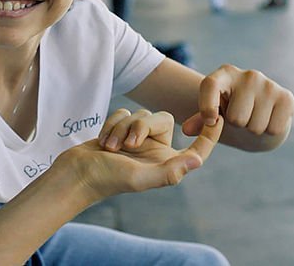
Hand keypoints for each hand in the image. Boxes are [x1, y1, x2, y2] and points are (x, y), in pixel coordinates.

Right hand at [59, 112, 223, 200]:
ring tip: (109, 147)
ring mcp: (138, 140)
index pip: (196, 148)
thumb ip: (169, 171)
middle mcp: (155, 151)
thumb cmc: (107, 179)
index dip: (209, 134)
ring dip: (123, 128)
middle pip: (163, 120)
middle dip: (142, 127)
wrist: (75, 173)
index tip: (218, 119)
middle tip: (127, 145)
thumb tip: (197, 161)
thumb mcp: (140, 178)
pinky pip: (125, 113)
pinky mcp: (121, 130)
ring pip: (140, 115)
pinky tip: (102, 141)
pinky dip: (112, 124)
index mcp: (166, 164)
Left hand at [182, 64, 293, 145]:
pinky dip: (269, 131)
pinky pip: (274, 129)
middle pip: (236, 118)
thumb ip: (200, 121)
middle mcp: (248, 75)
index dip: (207, 106)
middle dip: (236, 126)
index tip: (210, 121)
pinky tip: (269, 119)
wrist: (262, 111)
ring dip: (253, 130)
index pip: (210, 85)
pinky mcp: (287, 97)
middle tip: (241, 117)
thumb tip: (187, 129)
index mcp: (224, 74)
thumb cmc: (231, 111)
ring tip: (254, 118)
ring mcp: (269, 84)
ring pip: (254, 126)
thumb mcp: (213, 114)